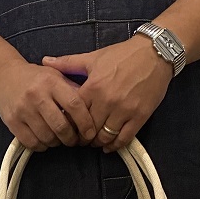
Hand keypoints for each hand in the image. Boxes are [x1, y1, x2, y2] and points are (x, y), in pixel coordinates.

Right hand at [0, 58, 98, 151]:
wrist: (3, 76)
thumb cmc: (35, 78)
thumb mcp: (55, 76)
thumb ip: (73, 90)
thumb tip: (93, 110)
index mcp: (51, 82)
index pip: (75, 105)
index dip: (86, 123)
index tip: (90, 133)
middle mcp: (36, 95)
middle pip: (61, 126)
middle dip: (71, 138)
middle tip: (75, 140)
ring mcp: (23, 110)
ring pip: (47, 137)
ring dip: (57, 143)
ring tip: (59, 138)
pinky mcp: (12, 122)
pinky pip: (32, 142)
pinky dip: (42, 146)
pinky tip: (45, 140)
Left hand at [42, 37, 173, 151]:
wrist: (155, 53)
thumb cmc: (123, 54)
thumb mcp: (94, 57)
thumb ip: (68, 63)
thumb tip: (44, 61)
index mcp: (93, 87)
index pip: (74, 114)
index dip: (69, 124)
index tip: (68, 128)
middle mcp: (107, 101)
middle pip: (88, 130)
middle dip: (82, 137)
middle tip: (80, 140)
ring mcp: (124, 110)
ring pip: (105, 136)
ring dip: (97, 142)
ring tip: (94, 142)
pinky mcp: (139, 116)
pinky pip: (124, 138)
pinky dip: (115, 145)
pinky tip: (109, 146)